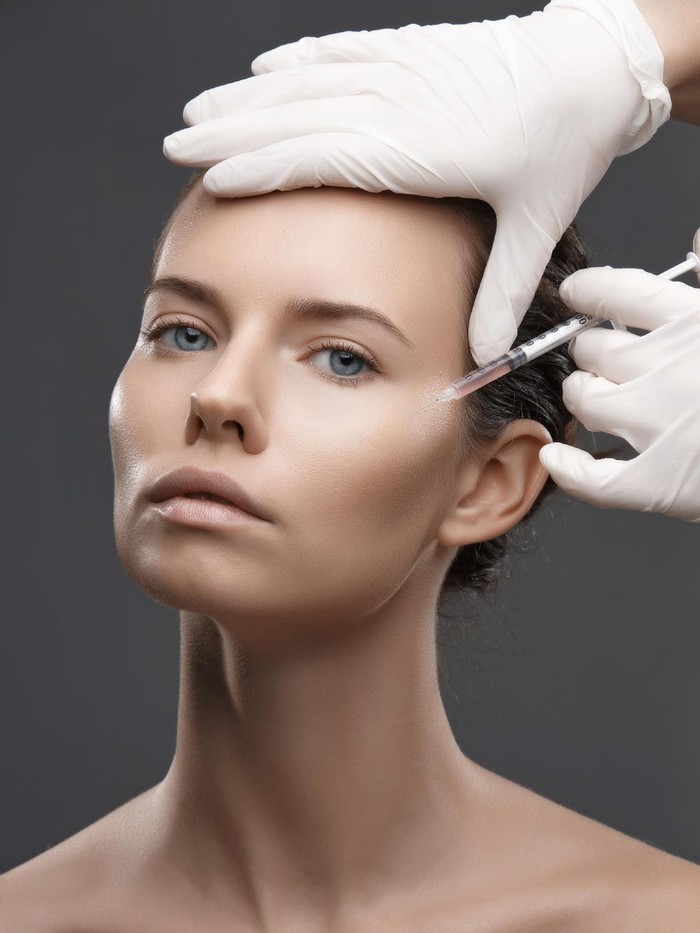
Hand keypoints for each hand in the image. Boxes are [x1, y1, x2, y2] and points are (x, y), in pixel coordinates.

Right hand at [162, 2, 668, 365]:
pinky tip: (264, 70)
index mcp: (421, 151)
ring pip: (308, 80)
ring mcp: (402, 70)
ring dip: (249, 97)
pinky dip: (297, 62)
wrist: (591, 66)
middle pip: (297, 114)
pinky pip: (339, 52)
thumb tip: (483, 355)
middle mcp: (401, 104)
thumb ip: (501, 293)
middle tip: (178, 145)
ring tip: (200, 111)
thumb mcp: (535, 226)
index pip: (322, 157)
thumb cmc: (563, 144)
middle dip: (232, 130)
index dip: (262, 166)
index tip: (212, 178)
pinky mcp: (411, 50)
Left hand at [539, 257, 699, 521]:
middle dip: (588, 350)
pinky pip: (595, 478)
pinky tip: (558, 458)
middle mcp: (668, 365)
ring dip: (581, 396)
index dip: (590, 291)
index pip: (620, 292)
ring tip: (587, 396)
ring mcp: (660, 424)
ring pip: (586, 401)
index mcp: (696, 321)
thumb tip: (698, 237)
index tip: (576, 292)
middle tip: (591, 356)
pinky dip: (570, 470)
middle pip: (595, 348)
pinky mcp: (660, 482)